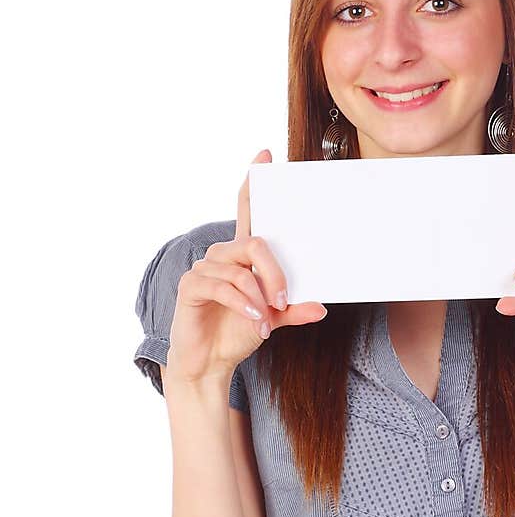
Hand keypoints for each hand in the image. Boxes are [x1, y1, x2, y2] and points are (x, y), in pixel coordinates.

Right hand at [166, 148, 327, 385]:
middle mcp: (222, 255)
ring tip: (266, 320)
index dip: (254, 182)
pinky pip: (222, 286)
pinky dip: (242, 304)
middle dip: (276, 273)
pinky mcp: (191, 286)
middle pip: (254, 242)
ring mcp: (204, 268)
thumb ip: (294, 309)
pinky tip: (254, 321)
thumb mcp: (273, 319)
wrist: (209, 363)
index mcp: (242, 256)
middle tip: (284, 300)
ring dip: (259, 297)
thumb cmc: (237, 333)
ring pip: (241, 269)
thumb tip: (321, 307)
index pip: (248, 211)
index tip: (265, 154)